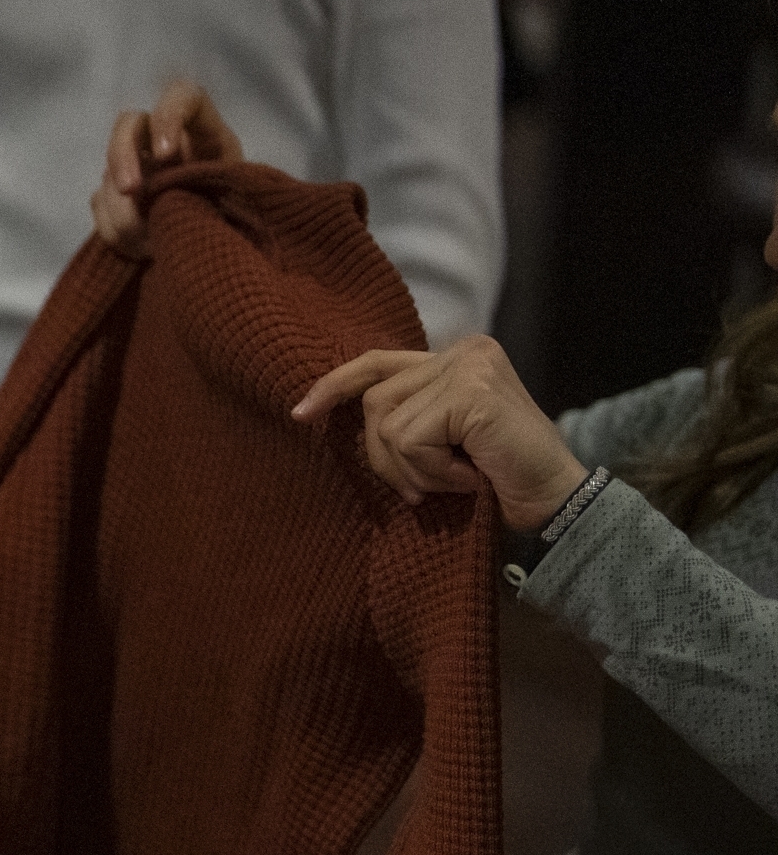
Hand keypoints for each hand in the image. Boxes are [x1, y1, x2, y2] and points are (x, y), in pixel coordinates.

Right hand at [91, 79, 247, 255]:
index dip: (168, 115)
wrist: (216, 255)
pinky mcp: (115, 196)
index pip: (183, 96)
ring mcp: (136, 168)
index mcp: (205, 134)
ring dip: (123, 208)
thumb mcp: (234, 200)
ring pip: (110, 172)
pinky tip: (138, 246)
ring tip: (147, 242)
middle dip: (123, 155)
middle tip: (129, 190)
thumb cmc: (238, 220)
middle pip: (129, 123)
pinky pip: (100, 205)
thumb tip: (155, 200)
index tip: (166, 156)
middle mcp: (165, 142)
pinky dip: (115, 230)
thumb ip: (201, 190)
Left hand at [293, 334, 588, 530]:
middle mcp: (465, 351)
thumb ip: (406, 413)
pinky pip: (410, 440)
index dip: (334, 386)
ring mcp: (470, 367)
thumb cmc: (496, 479)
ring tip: (457, 480)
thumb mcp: (442, 439)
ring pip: (388, 424)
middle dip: (384, 456)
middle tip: (422, 488)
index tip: (300, 414)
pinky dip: (433, 472)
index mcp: (457, 356)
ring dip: (413, 469)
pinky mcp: (471, 393)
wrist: (554, 504)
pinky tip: (471, 477)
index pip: (376, 362)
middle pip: (375, 400)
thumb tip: (325, 409)